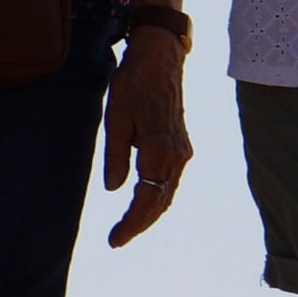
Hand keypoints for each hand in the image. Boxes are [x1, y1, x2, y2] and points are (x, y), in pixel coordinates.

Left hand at [100, 26, 192, 245]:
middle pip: (160, 203)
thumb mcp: (115, 117)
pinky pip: (171, 180)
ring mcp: (183, 151)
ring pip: (168, 193)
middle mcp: (177, 156)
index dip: (131, 224)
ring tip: (127, 228)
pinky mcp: (182, 145)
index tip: (115, 240)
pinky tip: (144, 202)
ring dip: (150, 213)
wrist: (160, 57)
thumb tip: (114, 188)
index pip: (146, 200)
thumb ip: (115, 155)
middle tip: (116, 240)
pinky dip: (158, 197)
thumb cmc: (133, 82)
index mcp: (158, 150)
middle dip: (139, 225)